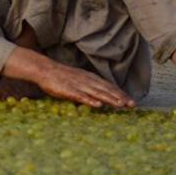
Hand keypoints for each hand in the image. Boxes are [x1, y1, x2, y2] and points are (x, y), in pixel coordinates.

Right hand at [3, 46, 133, 109]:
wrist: (43, 69)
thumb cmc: (59, 76)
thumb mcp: (78, 78)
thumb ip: (88, 85)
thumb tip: (99, 95)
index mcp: (89, 77)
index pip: (108, 86)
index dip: (119, 93)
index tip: (131, 100)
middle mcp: (86, 80)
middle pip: (106, 89)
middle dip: (119, 97)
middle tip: (132, 105)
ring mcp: (78, 85)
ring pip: (97, 93)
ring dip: (110, 99)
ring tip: (120, 105)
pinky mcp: (68, 90)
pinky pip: (80, 96)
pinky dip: (90, 100)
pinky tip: (98, 105)